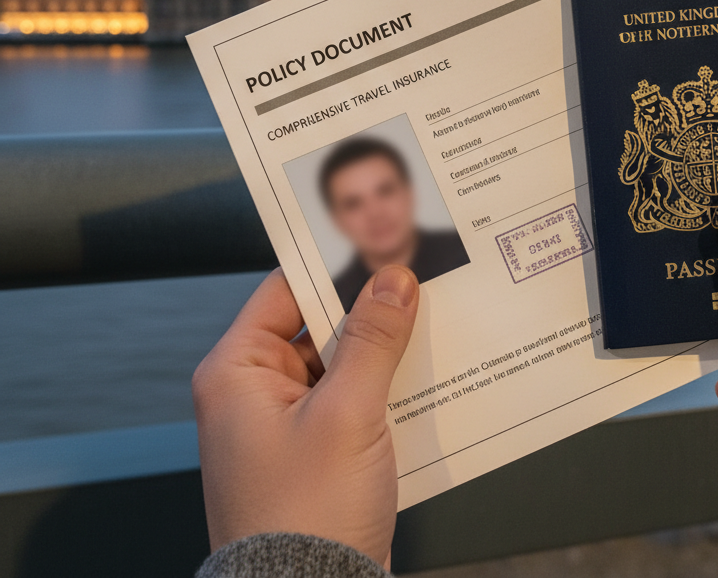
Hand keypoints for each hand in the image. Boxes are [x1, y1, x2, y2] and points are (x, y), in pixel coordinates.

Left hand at [192, 265, 418, 564]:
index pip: (286, 290)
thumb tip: (392, 282)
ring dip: (381, 356)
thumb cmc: (304, 517)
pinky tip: (420, 384)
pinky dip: (382, 392)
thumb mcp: (347, 413)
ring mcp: (284, 425)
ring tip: (425, 336)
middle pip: (318, 325)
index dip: (334, 269)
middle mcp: (253, 393)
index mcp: (237, 371)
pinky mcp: (314, 452)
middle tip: (417, 293)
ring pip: (340, 364)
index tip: (381, 254)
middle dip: (368, 315)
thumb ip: (372, 339)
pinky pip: (350, 402)